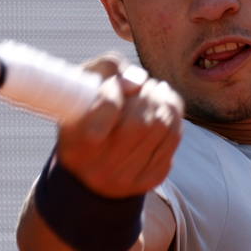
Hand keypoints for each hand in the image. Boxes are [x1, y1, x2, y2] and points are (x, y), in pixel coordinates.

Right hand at [54, 54, 183, 197]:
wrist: (87, 165)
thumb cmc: (84, 114)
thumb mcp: (81, 87)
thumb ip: (106, 69)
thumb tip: (138, 82)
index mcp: (76, 144)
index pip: (105, 109)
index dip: (114, 91)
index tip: (115, 84)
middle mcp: (99, 169)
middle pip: (140, 122)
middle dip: (148, 95)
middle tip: (146, 85)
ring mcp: (125, 179)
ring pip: (162, 129)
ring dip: (165, 102)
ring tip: (157, 92)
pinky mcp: (148, 181)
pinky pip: (173, 141)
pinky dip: (174, 118)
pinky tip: (164, 109)